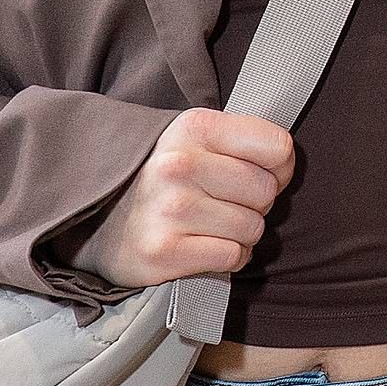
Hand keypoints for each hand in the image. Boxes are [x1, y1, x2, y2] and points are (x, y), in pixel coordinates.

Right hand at [81, 108, 294, 288]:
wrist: (100, 219)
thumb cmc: (165, 179)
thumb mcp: (197, 140)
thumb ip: (244, 140)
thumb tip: (287, 164)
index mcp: (194, 127)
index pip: (277, 147)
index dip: (278, 167)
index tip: (256, 173)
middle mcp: (179, 164)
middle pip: (266, 191)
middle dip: (255, 204)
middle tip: (225, 204)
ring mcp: (170, 208)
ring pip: (252, 228)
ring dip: (240, 234)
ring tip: (209, 226)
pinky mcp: (164, 250)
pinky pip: (232, 256)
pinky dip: (228, 257)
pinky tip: (203, 247)